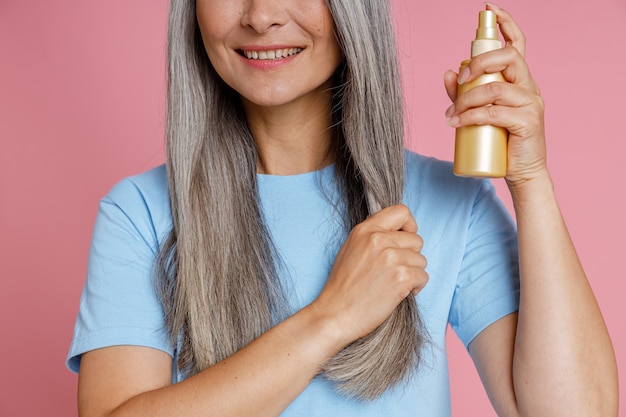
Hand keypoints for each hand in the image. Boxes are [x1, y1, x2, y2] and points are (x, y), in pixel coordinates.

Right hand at [310, 204, 427, 345]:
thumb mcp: (351, 249)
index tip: (405, 241)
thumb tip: (397, 231)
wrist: (335, 314)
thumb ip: (373, 236)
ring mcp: (391, 258)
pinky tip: (398, 293)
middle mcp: (378, 240)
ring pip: (422, 260)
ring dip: (413, 273)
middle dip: (411, 256)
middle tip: (394, 271)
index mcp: (365, 230)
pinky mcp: (401, 278)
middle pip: (416, 240)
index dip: (409, 226)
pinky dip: (415, 287)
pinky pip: (423, 277)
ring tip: (393, 283)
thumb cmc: (342, 287)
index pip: (401, 211)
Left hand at [444, 3, 546, 187]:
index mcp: (520, 80)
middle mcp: (529, 87)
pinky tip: (456, 123)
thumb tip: (449, 72)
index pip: (517, 45)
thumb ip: (464, 92)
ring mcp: (531, 104)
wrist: (521, 172)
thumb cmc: (501, 141)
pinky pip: (495, 112)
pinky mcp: (528, 122)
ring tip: (451, 114)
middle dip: (480, 62)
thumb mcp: (479, 112)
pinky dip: (471, 116)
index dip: (506, 24)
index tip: (490, 10)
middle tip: (461, 77)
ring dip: (467, 98)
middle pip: (509, 58)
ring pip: (495, 88)